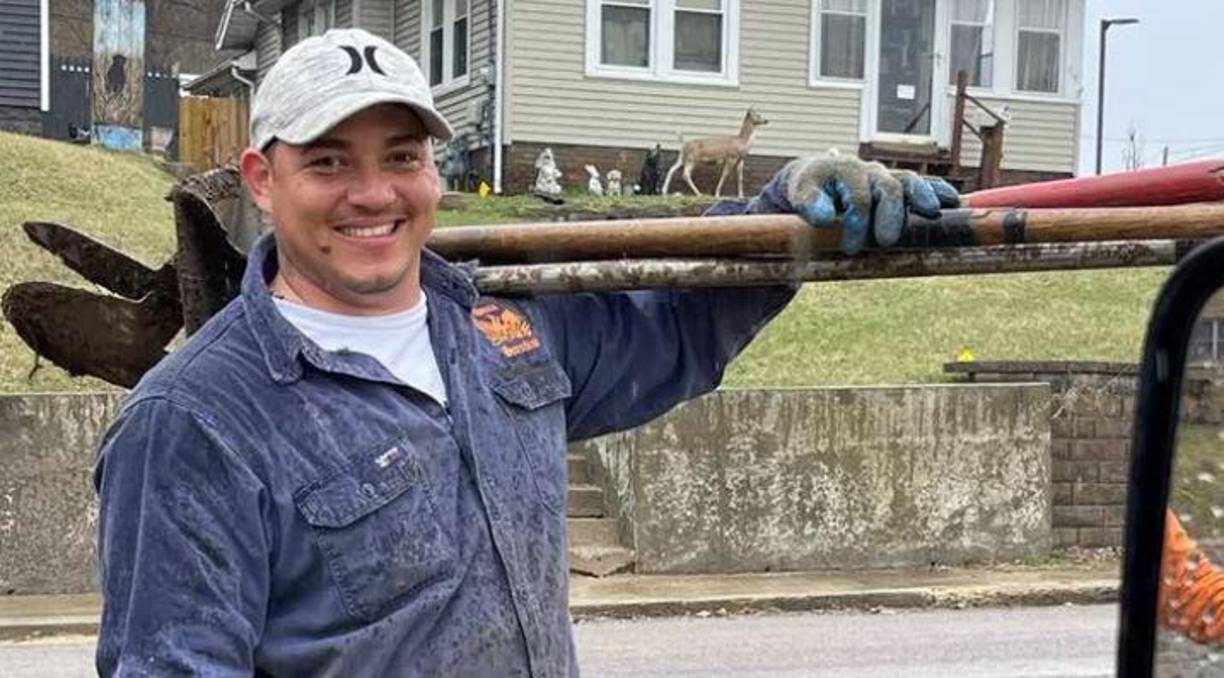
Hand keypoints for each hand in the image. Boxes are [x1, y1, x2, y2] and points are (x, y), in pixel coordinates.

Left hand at [763, 153, 960, 254]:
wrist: (817, 177)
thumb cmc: (808, 189)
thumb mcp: (800, 194)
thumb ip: (809, 204)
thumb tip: (825, 218)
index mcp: (845, 172)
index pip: (858, 197)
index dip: (857, 223)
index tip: (851, 248)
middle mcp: (870, 172)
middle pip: (888, 188)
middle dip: (891, 214)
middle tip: (886, 241)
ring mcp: (886, 177)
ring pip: (909, 183)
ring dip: (923, 197)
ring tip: (933, 212)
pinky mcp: (897, 185)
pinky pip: (921, 185)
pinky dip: (936, 191)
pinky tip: (952, 202)